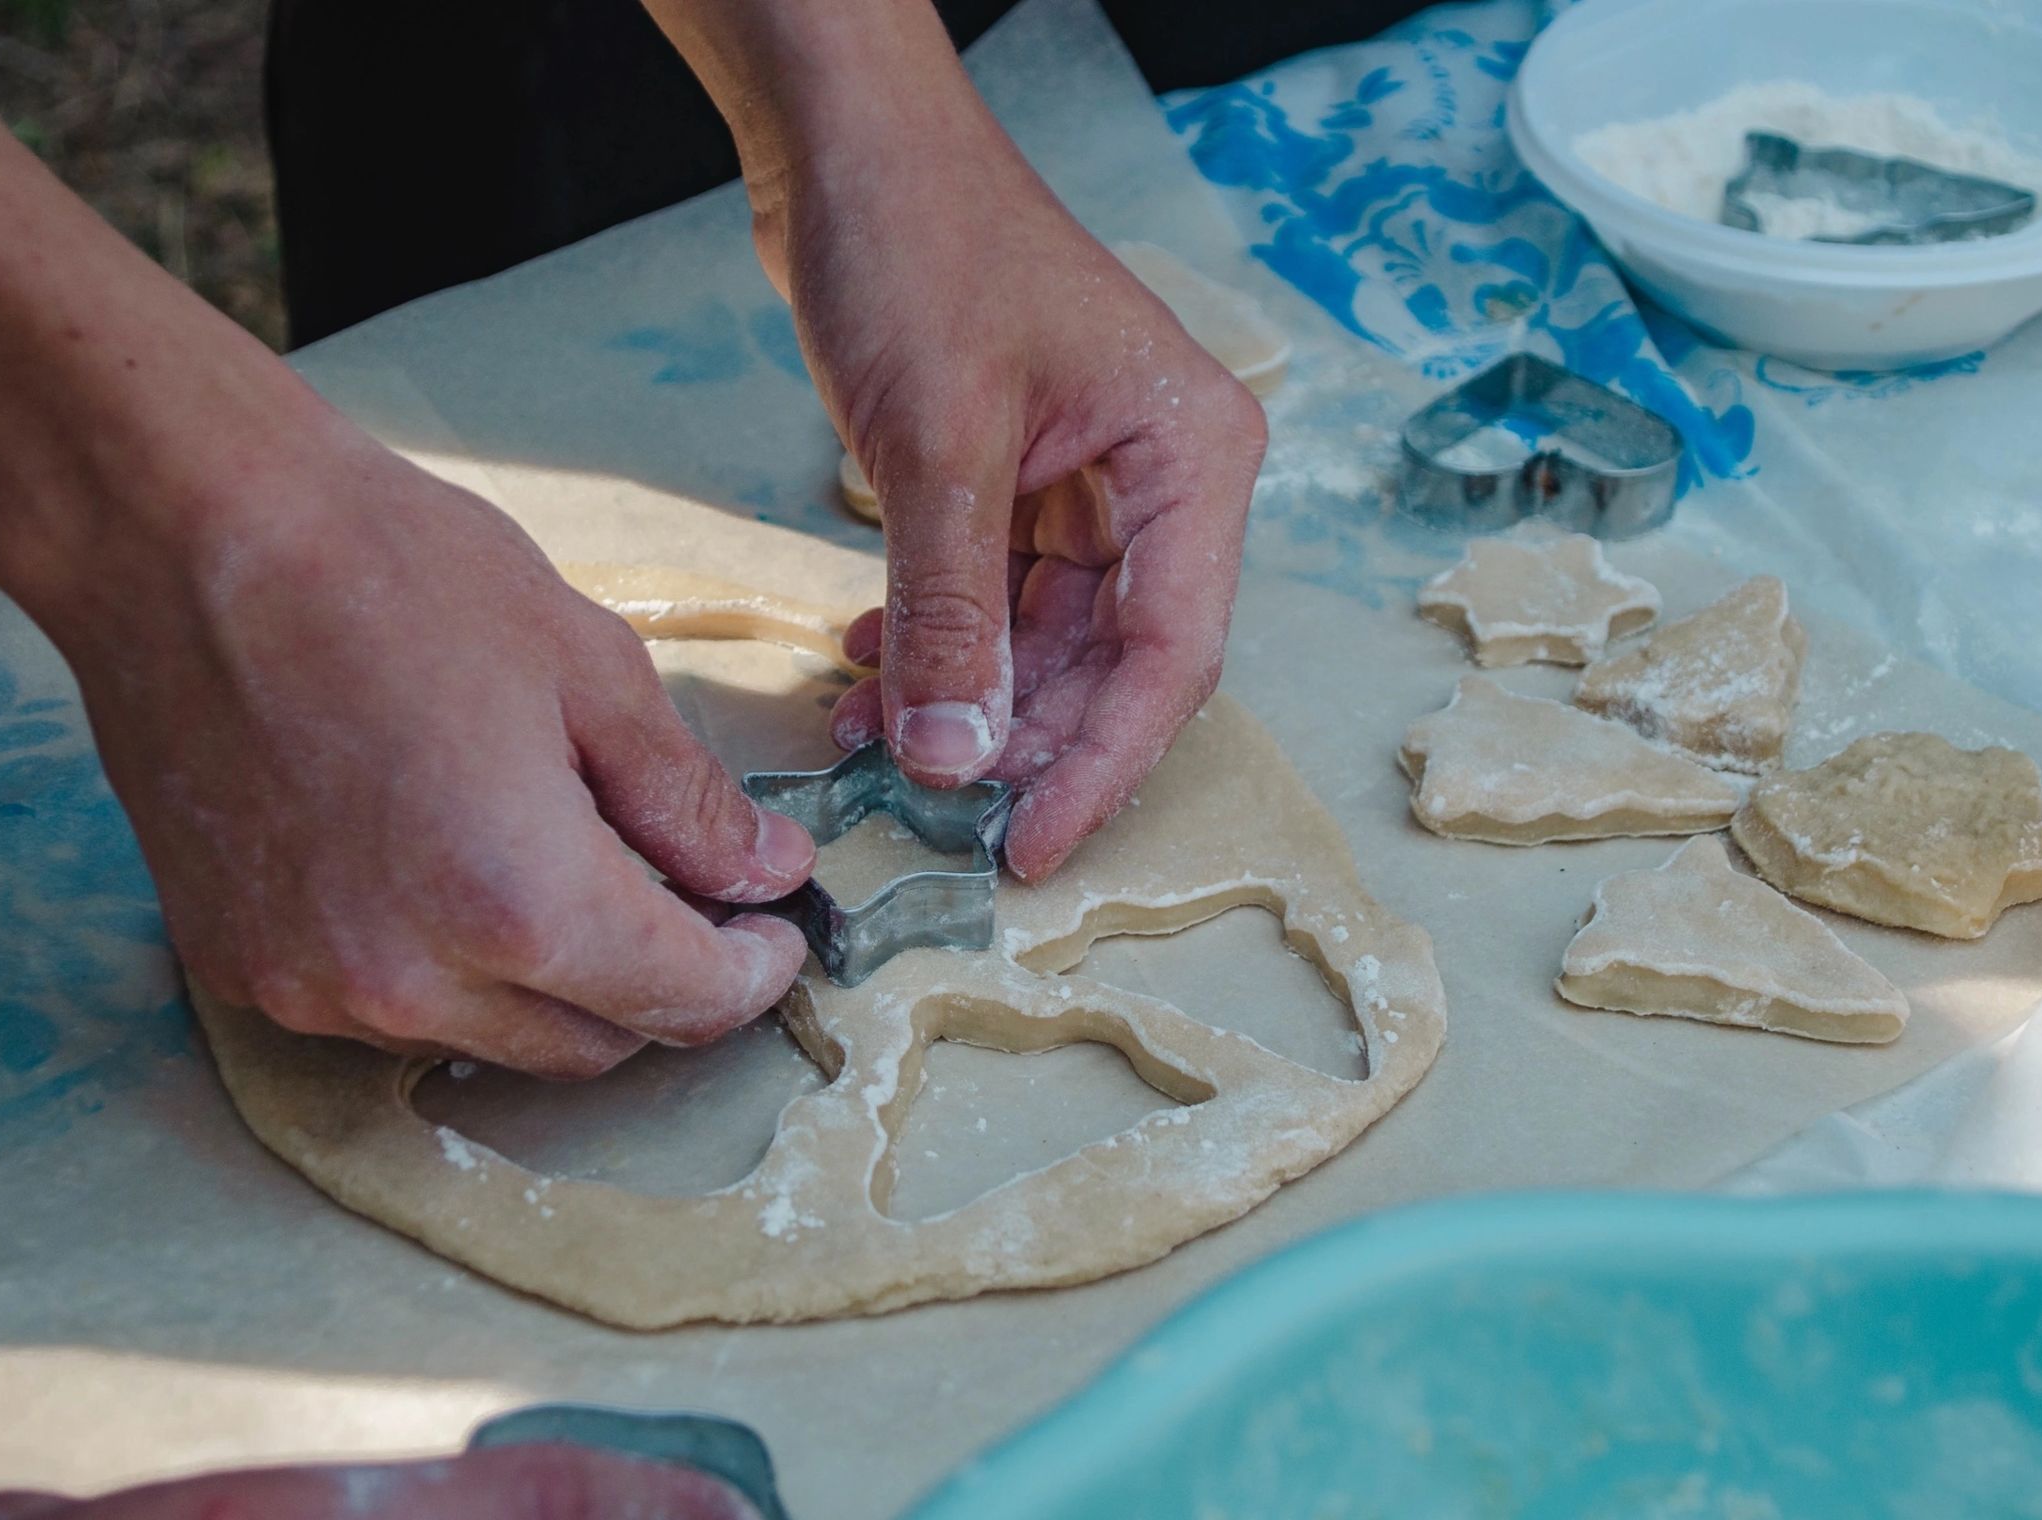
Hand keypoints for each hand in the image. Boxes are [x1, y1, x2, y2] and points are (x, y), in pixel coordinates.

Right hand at [35, 424, 812, 1075]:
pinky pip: (382, 1011)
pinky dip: (441, 969)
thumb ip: (687, 798)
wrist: (180, 534)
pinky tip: (444, 870)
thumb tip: (767, 873)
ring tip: (556, 867)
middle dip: (659, 988)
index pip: (682, 1004)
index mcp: (523, 905)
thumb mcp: (588, 667)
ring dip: (547, 986)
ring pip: (486, 1040)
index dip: (751, 976)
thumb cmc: (388, 572)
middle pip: (591, 1048)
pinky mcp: (240, 971)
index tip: (774, 933)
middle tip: (688, 901)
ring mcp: (315, 990)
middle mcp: (415, 981)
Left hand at [650, 1, 1266, 882]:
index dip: (1097, 766)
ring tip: (869, 738)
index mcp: (1191, 459)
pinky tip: (865, 669)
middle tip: (930, 810)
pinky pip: (990, 602)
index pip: (1170, 656)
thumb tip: (957, 760)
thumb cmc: (922, 246)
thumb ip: (951, 614)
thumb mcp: (936, 446)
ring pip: (1044, 645)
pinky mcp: (1016, 485)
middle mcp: (1160, 482)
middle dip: (1019, 742)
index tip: (1023, 851)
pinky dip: (932, 645)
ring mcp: (1089, 486)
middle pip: (1112, 664)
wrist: (850, 147)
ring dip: (962, 702)